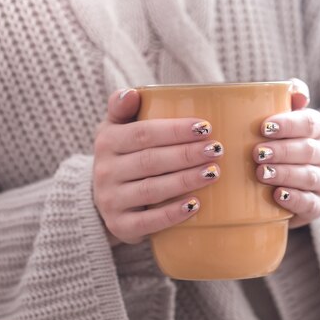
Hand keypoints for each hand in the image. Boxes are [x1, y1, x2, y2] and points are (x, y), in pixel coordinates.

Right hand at [93, 89, 223, 244]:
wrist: (103, 198)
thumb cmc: (122, 155)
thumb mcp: (115, 128)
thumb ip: (122, 107)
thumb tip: (132, 93)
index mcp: (106, 142)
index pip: (142, 134)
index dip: (174, 130)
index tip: (206, 127)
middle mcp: (104, 172)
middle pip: (150, 161)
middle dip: (186, 154)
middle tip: (217, 150)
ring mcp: (110, 201)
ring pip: (151, 190)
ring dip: (184, 181)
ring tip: (213, 173)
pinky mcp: (120, 226)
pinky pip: (147, 222)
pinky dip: (172, 214)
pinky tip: (195, 205)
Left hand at [253, 79, 319, 227]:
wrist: (268, 188)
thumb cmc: (268, 145)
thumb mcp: (271, 122)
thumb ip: (283, 99)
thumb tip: (297, 91)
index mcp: (317, 129)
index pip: (310, 123)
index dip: (289, 124)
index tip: (264, 127)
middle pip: (309, 150)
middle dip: (283, 151)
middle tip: (257, 153)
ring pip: (310, 176)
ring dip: (286, 174)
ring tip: (262, 173)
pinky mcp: (316, 206)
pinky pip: (311, 203)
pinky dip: (294, 199)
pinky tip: (278, 195)